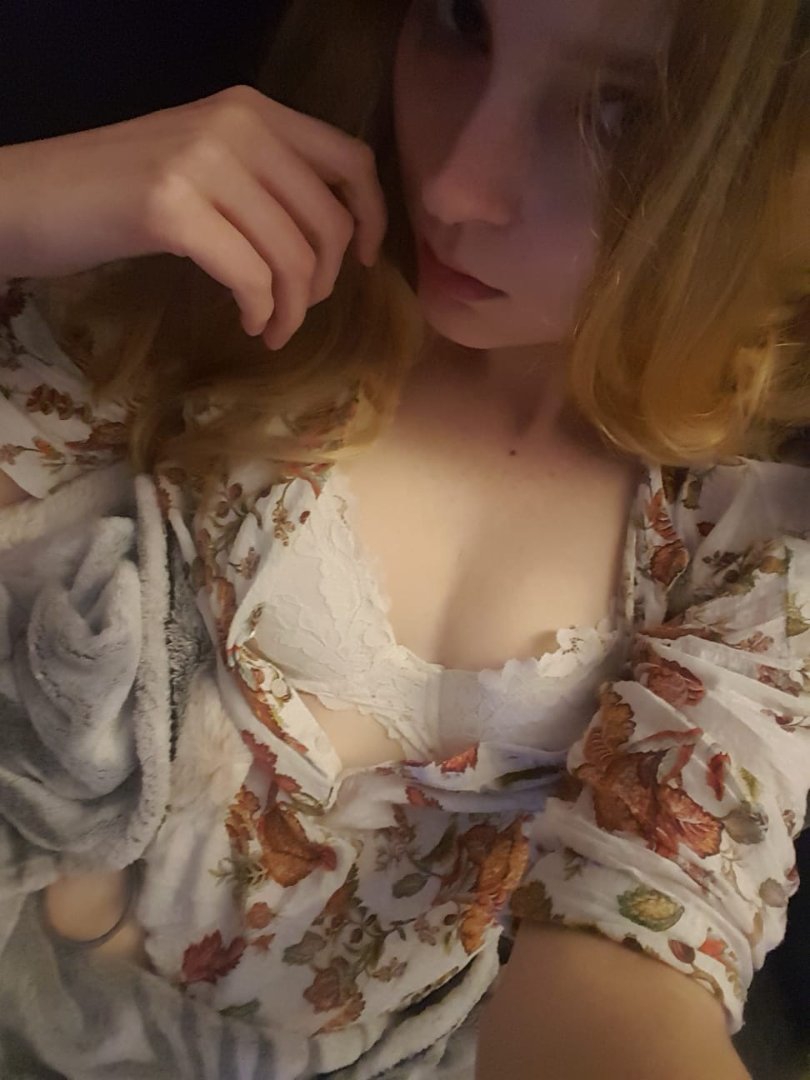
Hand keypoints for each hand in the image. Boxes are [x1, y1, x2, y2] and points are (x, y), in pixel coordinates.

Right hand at [0, 86, 387, 348]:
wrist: (33, 196)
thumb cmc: (120, 191)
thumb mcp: (205, 163)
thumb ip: (266, 180)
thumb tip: (338, 236)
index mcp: (251, 109)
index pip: (350, 159)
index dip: (372, 218)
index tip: (366, 263)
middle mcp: (236, 124)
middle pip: (329, 220)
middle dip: (326, 281)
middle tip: (298, 311)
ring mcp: (201, 162)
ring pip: (294, 255)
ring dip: (293, 309)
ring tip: (273, 329)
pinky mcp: (171, 209)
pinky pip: (251, 277)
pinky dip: (261, 312)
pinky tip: (250, 324)